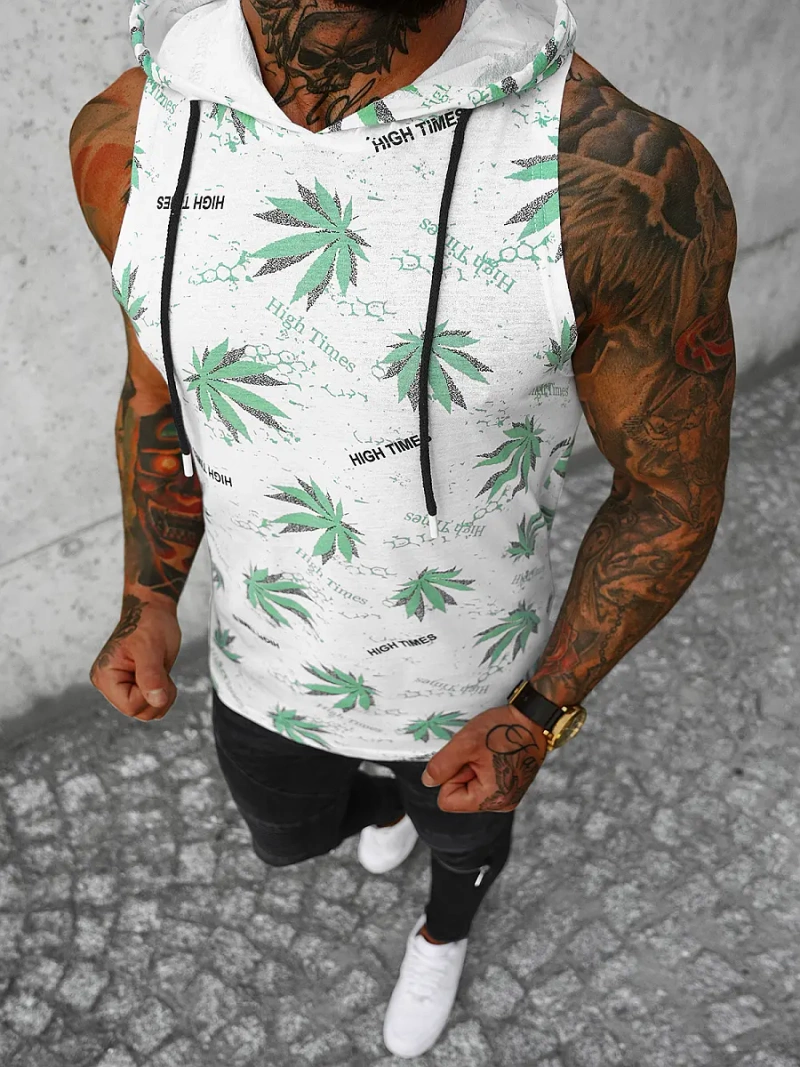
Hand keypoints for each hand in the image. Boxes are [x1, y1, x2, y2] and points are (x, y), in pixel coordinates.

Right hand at [89, 593, 181, 720]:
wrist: (153, 612)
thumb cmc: (149, 624)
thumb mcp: (150, 648)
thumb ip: (151, 675)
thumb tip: (157, 701)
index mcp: (105, 676)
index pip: (130, 706)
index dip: (151, 695)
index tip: (158, 673)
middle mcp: (109, 685)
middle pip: (139, 712)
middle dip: (158, 696)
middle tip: (162, 671)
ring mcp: (122, 687)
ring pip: (147, 712)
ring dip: (162, 696)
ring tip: (161, 672)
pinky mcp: (134, 687)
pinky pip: (152, 705)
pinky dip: (163, 694)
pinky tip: (161, 676)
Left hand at [421, 704, 547, 812]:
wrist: (533, 719)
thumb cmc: (503, 730)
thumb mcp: (465, 743)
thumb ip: (442, 766)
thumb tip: (429, 782)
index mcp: (491, 799)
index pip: (447, 800)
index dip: (450, 776)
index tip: (467, 758)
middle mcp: (502, 804)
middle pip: (460, 795)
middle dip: (463, 771)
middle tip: (479, 752)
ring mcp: (508, 795)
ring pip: (471, 787)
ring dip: (473, 767)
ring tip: (488, 752)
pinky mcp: (511, 786)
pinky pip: (484, 781)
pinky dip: (483, 767)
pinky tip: (494, 753)